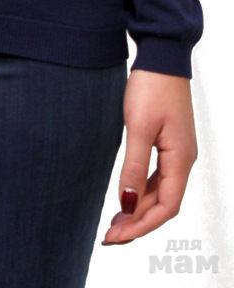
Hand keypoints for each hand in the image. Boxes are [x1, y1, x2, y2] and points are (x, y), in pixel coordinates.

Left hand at [102, 68, 197, 244]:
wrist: (161, 56)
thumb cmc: (152, 87)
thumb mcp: (138, 127)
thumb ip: (132, 166)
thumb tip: (127, 203)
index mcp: (180, 159)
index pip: (165, 207)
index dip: (141, 226)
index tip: (117, 236)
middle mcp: (183, 159)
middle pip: (164, 203)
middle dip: (138, 222)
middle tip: (111, 235)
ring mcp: (177, 151)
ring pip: (160, 191)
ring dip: (139, 208)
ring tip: (115, 222)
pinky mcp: (168, 141)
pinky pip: (157, 176)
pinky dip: (141, 189)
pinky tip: (126, 195)